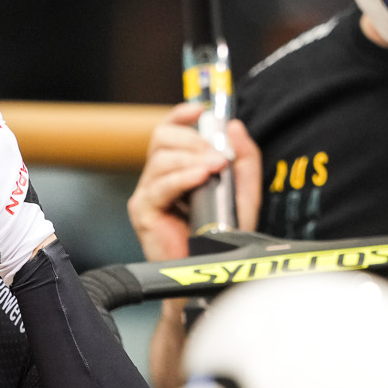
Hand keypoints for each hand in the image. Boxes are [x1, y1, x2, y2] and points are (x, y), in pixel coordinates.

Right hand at [126, 102, 261, 261]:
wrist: (208, 276)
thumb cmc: (221, 240)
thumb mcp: (242, 193)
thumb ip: (244, 160)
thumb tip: (235, 127)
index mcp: (175, 170)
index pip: (169, 131)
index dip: (181, 115)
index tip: (200, 110)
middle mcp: (157, 179)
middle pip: (162, 138)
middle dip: (193, 138)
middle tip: (219, 153)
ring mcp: (147, 195)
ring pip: (161, 158)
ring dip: (193, 158)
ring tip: (216, 168)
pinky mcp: (143, 212)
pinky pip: (160, 186)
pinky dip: (183, 178)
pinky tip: (202, 177)